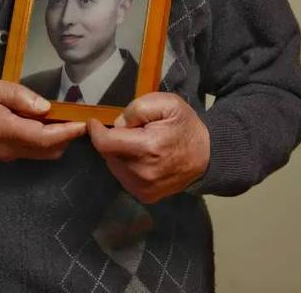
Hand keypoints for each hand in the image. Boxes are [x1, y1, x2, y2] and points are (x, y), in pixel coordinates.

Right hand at [0, 78, 85, 161]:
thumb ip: (20, 97)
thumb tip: (46, 107)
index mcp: (7, 131)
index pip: (45, 138)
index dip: (67, 132)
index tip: (84, 123)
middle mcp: (9, 149)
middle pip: (48, 151)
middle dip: (67, 137)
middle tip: (77, 117)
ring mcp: (7, 154)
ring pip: (42, 153)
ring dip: (57, 140)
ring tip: (64, 118)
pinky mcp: (4, 153)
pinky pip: (32, 151)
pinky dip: (45, 141)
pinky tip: (45, 123)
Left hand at [88, 92, 209, 203]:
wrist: (206, 156)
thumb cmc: (184, 126)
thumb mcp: (166, 103)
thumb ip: (138, 108)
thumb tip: (118, 124)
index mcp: (148, 148)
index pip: (106, 144)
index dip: (96, 132)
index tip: (94, 122)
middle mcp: (143, 173)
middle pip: (109, 155)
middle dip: (112, 140)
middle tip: (130, 131)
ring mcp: (144, 188)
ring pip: (114, 167)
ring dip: (118, 153)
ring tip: (137, 144)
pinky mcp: (146, 196)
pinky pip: (124, 178)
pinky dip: (126, 166)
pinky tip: (140, 158)